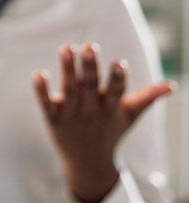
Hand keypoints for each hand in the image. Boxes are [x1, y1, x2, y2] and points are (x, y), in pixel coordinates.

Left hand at [31, 44, 174, 202]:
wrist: (87, 162)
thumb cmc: (110, 131)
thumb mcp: (129, 115)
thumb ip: (147, 98)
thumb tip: (172, 85)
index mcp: (110, 107)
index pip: (116, 91)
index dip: (118, 78)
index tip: (119, 63)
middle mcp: (90, 110)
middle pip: (90, 86)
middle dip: (90, 67)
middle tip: (89, 46)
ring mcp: (71, 115)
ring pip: (69, 90)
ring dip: (67, 68)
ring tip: (66, 47)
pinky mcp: (53, 119)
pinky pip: (46, 104)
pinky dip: (41, 90)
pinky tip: (38, 74)